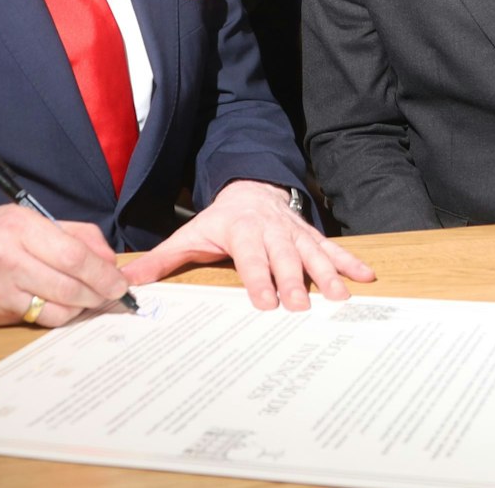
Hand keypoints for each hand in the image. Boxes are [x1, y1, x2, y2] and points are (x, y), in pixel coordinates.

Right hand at [0, 205, 130, 327]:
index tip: (120, 282)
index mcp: (20, 228)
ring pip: (59, 308)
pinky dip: (59, 316)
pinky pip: (40, 319)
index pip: (74, 255)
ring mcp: (0, 290)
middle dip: (100, 293)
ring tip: (89, 300)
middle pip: (71, 284)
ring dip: (82, 308)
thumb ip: (73, 235)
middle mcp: (9, 258)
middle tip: (113, 295)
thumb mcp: (25, 221)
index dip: (103, 273)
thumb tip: (109, 260)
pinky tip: (64, 307)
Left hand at [121, 181, 375, 310]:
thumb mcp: (189, 235)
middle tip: (302, 307)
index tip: (266, 302)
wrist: (250, 188)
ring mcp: (295, 232)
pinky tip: (366, 277)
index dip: (259, 279)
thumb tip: (128, 281)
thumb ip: (162, 260)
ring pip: (313, 253)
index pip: (251, 258)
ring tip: (342, 298)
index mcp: (242, 231)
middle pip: (285, 258)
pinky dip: (350, 261)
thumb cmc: (218, 220)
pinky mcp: (311, 235)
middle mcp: (272, 230)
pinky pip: (332, 248)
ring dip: (328, 275)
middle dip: (295, 282)